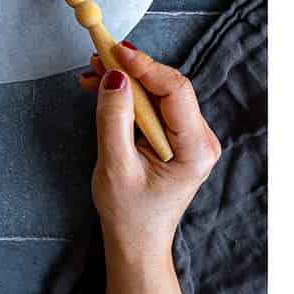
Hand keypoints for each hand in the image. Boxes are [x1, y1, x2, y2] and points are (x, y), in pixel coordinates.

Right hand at [82, 42, 220, 254]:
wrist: (137, 241)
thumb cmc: (129, 214)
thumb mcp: (115, 166)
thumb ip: (114, 119)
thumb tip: (115, 76)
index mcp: (195, 150)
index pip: (176, 91)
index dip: (146, 66)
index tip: (116, 52)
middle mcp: (200, 140)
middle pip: (169, 88)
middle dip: (132, 70)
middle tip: (97, 57)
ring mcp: (190, 138)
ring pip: (159, 94)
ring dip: (127, 81)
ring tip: (93, 73)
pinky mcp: (176, 138)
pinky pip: (154, 106)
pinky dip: (130, 96)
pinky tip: (105, 89)